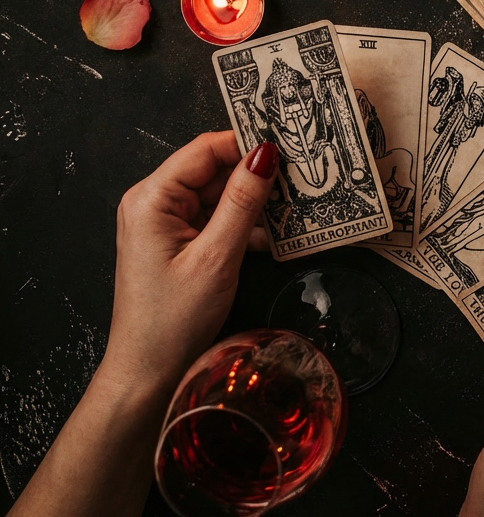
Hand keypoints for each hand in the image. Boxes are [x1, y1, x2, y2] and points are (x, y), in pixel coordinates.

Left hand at [101, 131, 277, 394]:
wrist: (148, 372)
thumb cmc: (171, 320)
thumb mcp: (217, 257)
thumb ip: (242, 202)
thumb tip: (266, 155)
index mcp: (152, 198)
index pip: (205, 150)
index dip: (247, 144)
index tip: (290, 146)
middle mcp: (155, 203)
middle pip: (214, 170)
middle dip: (257, 175)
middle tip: (302, 178)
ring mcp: (167, 224)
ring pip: (221, 195)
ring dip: (256, 202)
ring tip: (295, 207)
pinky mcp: (180, 243)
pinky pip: (218, 219)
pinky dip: (246, 224)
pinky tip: (276, 234)